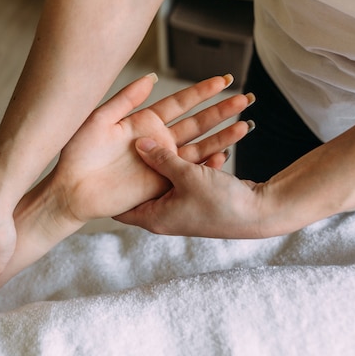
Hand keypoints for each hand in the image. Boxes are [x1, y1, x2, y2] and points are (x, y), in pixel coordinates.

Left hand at [51, 73, 252, 223]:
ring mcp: (161, 163)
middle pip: (194, 123)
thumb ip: (125, 99)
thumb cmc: (79, 155)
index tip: (220, 79)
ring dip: (222, 133)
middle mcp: (156, 143)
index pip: (178, 103)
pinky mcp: (162, 183)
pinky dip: (210, 160)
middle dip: (219, 110)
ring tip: (245, 120)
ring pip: (198, 145)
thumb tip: (151, 77)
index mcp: (143, 124)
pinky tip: (228, 148)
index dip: (200, 92)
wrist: (72, 190)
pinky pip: (189, 171)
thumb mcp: (100, 119)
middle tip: (243, 95)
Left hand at [114, 138, 273, 237]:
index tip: (94, 173)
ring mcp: (181, 206)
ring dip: (163, 157)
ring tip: (149, 139)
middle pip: (141, 187)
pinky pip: (183, 175)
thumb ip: (161, 158)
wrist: (259, 216)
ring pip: (165, 176)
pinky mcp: (197, 197)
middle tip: (116, 148)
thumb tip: (139, 144)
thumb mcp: (186, 176)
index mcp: (154, 216)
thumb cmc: (221, 203)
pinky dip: (183, 161)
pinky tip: (178, 142)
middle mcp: (165, 213)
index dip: (107, 193)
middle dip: (134, 167)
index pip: (120, 209)